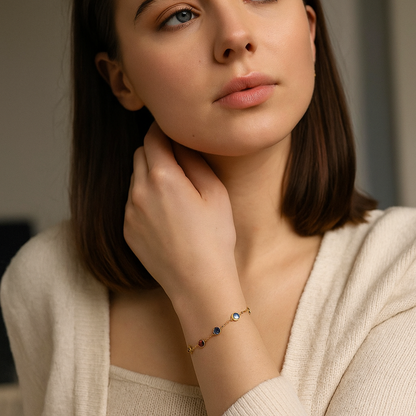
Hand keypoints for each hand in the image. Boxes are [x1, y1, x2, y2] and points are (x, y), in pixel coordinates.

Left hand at [124, 123, 238, 304]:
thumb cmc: (214, 237)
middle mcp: (139, 190)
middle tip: (177, 162)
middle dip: (156, 151)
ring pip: (135, 178)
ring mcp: (129, 212)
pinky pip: (132, 202)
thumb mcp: (215, 192)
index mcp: (163, 176)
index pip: (153, 137)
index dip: (162, 129)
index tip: (172, 130)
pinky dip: (144, 198)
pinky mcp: (127, 230)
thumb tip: (180, 143)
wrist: (198, 283)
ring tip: (174, 194)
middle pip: (140, 154)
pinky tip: (165, 216)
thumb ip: (193, 161)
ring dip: (149, 175)